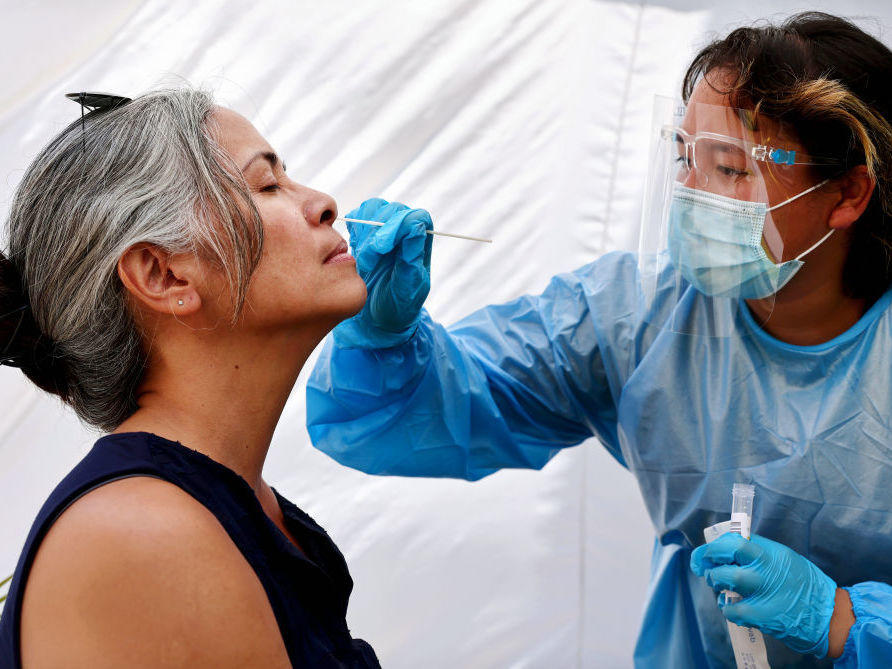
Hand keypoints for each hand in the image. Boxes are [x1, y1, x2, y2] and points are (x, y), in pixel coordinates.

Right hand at [333, 198, 432, 347]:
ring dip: (363, 230)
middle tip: (367, 261)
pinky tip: (351, 251)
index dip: (397, 226)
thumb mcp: (408, 289)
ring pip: (373, 209)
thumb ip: (412, 259)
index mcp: (421, 245)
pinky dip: (352, 229)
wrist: (376, 321)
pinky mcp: (364, 234)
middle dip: (376, 232)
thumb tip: (415, 226)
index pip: (415, 218)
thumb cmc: (397, 308)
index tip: (380, 247)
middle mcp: (405, 233)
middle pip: (392, 210)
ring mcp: (384, 231)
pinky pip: (357, 217)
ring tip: (360, 260)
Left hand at [690, 532, 836, 656]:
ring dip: (716, 581)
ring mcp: (764, 590)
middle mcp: (767, 566)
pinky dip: (726, 608)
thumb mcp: (787, 561)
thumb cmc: (807, 588)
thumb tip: (731, 552)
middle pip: (729, 550)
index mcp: (772, 552)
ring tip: (718, 586)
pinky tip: (730, 607)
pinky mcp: (762, 614)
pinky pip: (732, 608)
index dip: (717, 544)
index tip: (708, 552)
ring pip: (727, 577)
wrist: (831, 617)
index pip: (737, 538)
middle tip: (703, 566)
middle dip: (709, 556)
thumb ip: (761, 555)